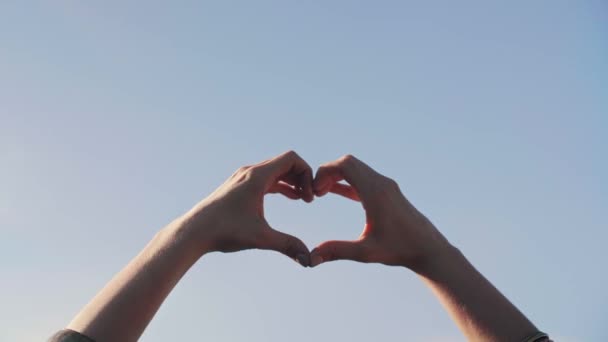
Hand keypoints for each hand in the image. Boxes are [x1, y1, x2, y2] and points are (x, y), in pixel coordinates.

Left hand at [180, 151, 313, 265]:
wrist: (194, 232)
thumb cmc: (224, 231)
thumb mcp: (260, 238)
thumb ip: (287, 245)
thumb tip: (309, 260)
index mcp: (257, 177)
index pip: (291, 159)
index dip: (307, 173)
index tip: (311, 196)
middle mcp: (250, 172)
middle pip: (285, 162)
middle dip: (302, 178)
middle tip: (311, 199)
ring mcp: (243, 178)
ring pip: (276, 170)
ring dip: (292, 181)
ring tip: (304, 200)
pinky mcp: (239, 186)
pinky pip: (267, 178)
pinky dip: (281, 185)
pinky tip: (291, 198)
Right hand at [310, 155, 450, 270]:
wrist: (428, 249)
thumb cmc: (399, 250)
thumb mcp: (365, 252)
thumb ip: (337, 251)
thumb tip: (311, 258)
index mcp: (375, 192)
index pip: (345, 165)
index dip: (325, 173)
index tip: (315, 192)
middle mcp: (382, 183)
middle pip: (348, 162)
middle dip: (328, 172)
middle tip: (316, 192)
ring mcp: (386, 185)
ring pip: (355, 168)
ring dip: (337, 176)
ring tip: (321, 193)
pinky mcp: (388, 191)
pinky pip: (362, 178)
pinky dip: (346, 182)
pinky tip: (333, 192)